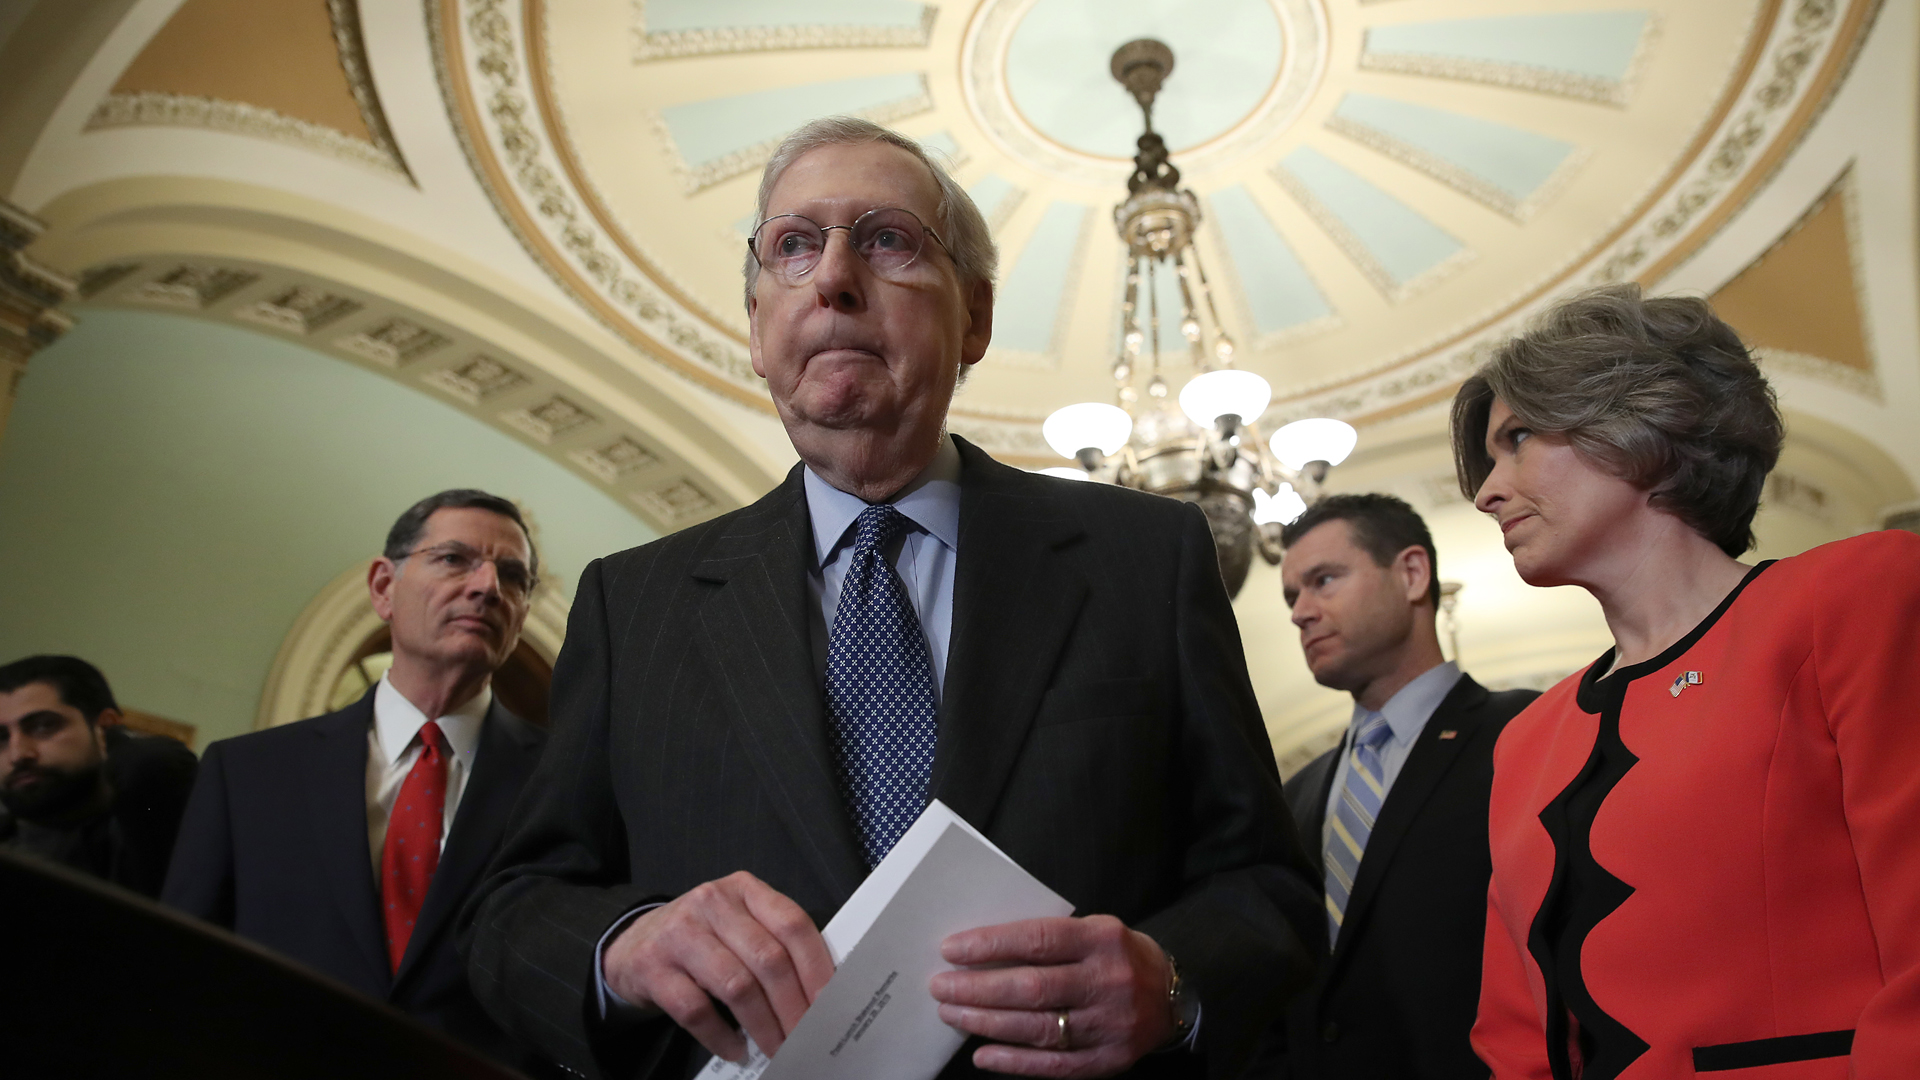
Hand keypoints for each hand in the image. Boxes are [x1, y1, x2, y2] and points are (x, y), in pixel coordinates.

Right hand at [601, 871, 834, 1063]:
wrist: (631, 943)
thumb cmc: (700, 938)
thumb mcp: (737, 924)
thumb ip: (774, 943)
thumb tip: (820, 994)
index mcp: (744, 890)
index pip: (792, 924)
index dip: (817, 967)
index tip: (831, 1004)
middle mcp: (712, 903)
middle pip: (768, 958)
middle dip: (793, 1006)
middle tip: (806, 1037)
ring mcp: (680, 933)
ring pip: (736, 985)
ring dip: (762, 1025)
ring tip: (775, 1048)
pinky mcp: (652, 966)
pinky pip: (694, 1009)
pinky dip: (720, 1035)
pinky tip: (734, 1048)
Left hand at [929, 915, 1174, 1077]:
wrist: (1172, 996)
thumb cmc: (1118, 956)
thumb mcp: (1095, 930)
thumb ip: (1050, 938)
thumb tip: (984, 950)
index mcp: (1102, 939)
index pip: (1038, 939)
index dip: (991, 945)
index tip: (951, 949)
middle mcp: (1108, 981)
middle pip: (1032, 988)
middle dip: (978, 988)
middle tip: (940, 986)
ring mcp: (1109, 1025)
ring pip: (1037, 1029)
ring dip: (986, 1022)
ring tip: (951, 1013)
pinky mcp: (1108, 1060)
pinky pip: (1054, 1065)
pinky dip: (1014, 1061)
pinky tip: (982, 1054)